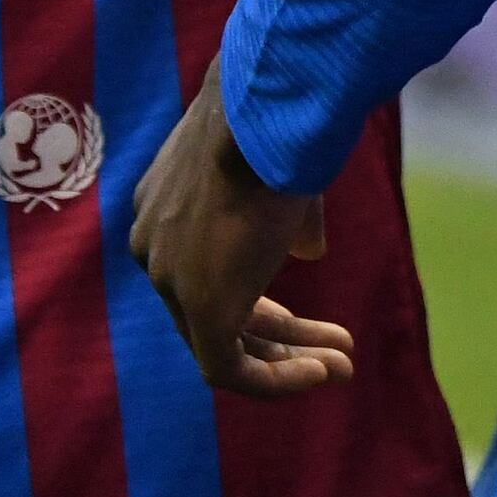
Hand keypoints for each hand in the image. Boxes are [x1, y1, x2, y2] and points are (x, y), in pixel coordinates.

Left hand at [130, 75, 352, 399]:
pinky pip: (229, 368)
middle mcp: (153, 245)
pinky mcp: (200, 309)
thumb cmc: (278, 127)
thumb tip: (308, 252)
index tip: (307, 310)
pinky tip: (322, 371)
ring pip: (222, 342)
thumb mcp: (281, 169)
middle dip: (280, 333)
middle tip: (333, 346)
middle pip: (213, 306)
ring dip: (288, 359)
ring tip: (343, 368)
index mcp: (162, 205)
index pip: (205, 266)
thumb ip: (288, 218)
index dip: (260, 295)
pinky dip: (277, 378)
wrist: (265, 118)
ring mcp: (169, 278)